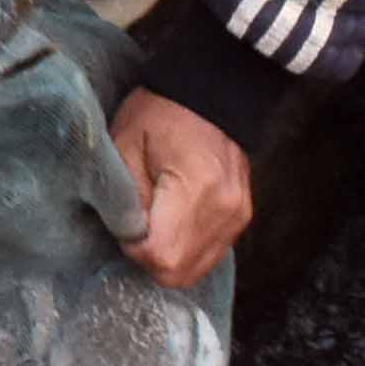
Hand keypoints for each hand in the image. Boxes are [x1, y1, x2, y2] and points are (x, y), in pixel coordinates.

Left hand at [108, 88, 254, 289]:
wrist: (210, 92)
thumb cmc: (160, 113)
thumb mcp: (125, 145)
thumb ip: (123, 198)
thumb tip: (128, 238)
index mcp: (197, 189)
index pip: (161, 256)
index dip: (134, 248)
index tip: (126, 221)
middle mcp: (225, 211)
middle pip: (179, 272)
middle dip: (149, 258)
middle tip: (137, 223)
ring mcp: (238, 217)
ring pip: (194, 271)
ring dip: (167, 256)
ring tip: (155, 218)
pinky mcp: (241, 218)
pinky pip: (208, 255)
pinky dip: (185, 249)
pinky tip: (173, 221)